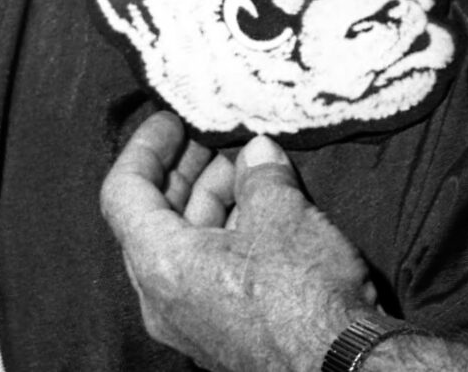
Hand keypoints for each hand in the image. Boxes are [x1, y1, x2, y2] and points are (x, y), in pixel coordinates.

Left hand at [100, 111, 374, 371]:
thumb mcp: (283, 214)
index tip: (170, 121)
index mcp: (161, 266)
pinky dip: (225, 238)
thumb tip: (257, 153)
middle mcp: (163, 300)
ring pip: (183, 250)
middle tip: (211, 141)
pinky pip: (206, 276)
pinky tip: (264, 213)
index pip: (123, 195)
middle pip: (151, 222)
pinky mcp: (222, 335)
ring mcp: (191, 323)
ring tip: (249, 170)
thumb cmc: (304, 294)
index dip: (144, 148)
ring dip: (210, 204)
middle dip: (182, 174)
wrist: (343, 367)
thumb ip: (260, 176)